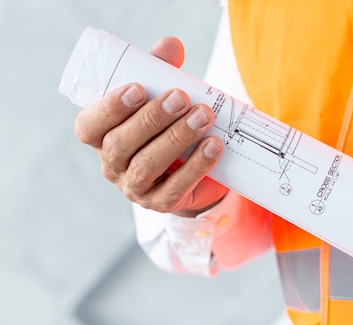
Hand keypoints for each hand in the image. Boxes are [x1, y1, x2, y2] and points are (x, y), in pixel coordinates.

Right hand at [74, 37, 228, 216]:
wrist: (192, 170)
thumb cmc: (169, 125)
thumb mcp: (161, 96)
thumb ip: (160, 70)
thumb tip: (171, 45)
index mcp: (102, 137)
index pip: (89, 127)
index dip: (109, 109)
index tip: (136, 89)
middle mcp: (112, 165)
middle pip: (121, 144)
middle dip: (152, 119)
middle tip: (182, 97)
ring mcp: (135, 188)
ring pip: (148, 165)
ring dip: (177, 138)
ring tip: (204, 116)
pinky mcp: (162, 203)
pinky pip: (177, 188)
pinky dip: (197, 166)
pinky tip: (214, 146)